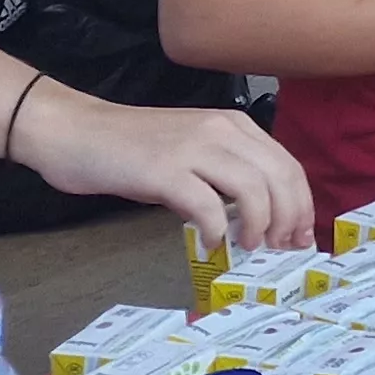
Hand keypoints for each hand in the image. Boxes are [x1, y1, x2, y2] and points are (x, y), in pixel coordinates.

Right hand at [6, 81, 315, 254]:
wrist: (74, 131)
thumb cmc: (130, 147)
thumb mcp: (192, 152)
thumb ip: (225, 174)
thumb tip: (255, 216)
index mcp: (234, 124)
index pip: (287, 165)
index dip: (300, 204)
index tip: (299, 236)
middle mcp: (222, 130)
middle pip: (280, 177)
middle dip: (289, 219)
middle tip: (281, 249)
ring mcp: (193, 148)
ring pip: (253, 189)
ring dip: (259, 225)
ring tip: (249, 247)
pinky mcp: (164, 170)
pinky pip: (207, 205)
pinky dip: (216, 230)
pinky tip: (209, 244)